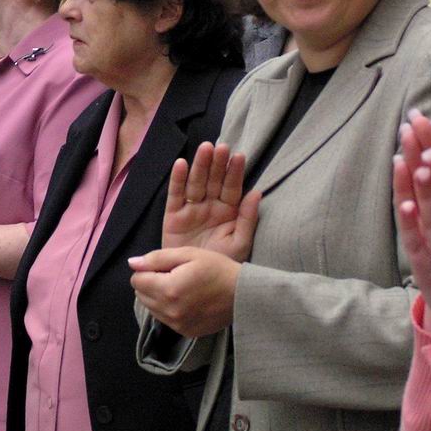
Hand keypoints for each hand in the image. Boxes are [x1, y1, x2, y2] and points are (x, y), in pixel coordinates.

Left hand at [130, 246, 239, 337]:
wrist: (244, 294)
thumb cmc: (217, 268)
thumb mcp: (188, 254)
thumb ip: (156, 258)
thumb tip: (132, 263)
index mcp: (168, 289)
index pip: (137, 280)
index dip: (149, 269)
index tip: (167, 266)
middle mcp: (170, 311)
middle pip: (141, 295)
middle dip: (151, 283)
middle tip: (175, 275)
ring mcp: (177, 325)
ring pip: (151, 308)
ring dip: (159, 296)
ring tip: (182, 287)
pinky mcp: (185, 332)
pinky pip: (165, 319)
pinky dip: (169, 309)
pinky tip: (187, 300)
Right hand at [163, 142, 261, 261]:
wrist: (194, 284)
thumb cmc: (221, 265)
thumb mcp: (239, 244)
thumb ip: (248, 218)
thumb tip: (257, 191)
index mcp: (229, 212)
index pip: (232, 188)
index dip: (235, 172)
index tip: (239, 156)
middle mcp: (210, 207)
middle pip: (213, 180)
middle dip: (217, 164)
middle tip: (220, 147)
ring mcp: (191, 210)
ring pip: (196, 183)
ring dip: (200, 166)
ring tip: (204, 149)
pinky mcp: (173, 216)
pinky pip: (175, 195)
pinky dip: (178, 180)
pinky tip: (181, 164)